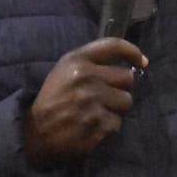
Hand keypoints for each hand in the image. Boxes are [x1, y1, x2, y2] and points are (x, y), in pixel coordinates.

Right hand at [24, 37, 146, 166]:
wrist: (35, 131)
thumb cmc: (55, 97)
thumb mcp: (66, 71)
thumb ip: (96, 62)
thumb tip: (140, 61)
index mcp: (76, 61)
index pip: (113, 45)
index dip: (132, 51)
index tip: (142, 61)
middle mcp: (85, 78)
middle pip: (127, 78)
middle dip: (119, 88)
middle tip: (103, 96)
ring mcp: (91, 102)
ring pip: (126, 101)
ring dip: (115, 108)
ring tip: (96, 112)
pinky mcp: (96, 124)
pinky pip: (117, 122)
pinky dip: (108, 126)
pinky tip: (91, 126)